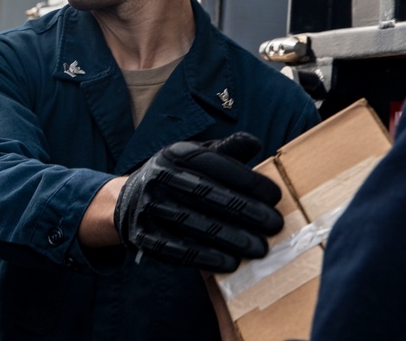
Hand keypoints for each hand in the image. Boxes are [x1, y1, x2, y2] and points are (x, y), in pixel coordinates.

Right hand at [113, 132, 282, 272]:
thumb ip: (226, 151)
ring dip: (230, 238)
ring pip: (192, 222)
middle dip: (244, 210)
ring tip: (260, 248)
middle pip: (205, 194)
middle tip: (275, 225)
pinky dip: (204, 257)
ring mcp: (147, 206)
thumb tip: (254, 142)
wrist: (129, 200)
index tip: (275, 196)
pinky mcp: (142, 235)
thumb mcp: (196, 157)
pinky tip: (229, 263)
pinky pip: (175, 249)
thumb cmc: (178, 177)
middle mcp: (158, 177)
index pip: (214, 164)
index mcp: (175, 154)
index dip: (247, 180)